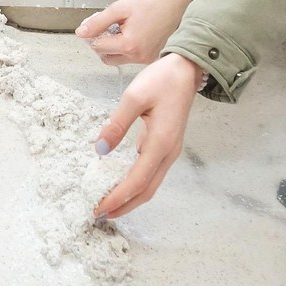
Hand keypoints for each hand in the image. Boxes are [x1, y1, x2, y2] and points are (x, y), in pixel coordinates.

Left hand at [76, 0, 198, 65]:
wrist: (175, 2)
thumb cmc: (150, 3)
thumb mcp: (119, 9)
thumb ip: (98, 22)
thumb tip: (81, 33)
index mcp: (129, 45)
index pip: (99, 47)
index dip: (94, 34)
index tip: (98, 24)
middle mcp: (139, 56)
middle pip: (107, 57)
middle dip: (103, 43)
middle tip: (110, 27)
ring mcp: (146, 60)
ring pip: (119, 59)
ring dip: (116, 46)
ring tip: (124, 28)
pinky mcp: (152, 58)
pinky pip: (131, 58)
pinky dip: (128, 48)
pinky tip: (134, 33)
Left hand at [93, 53, 204, 219]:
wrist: (186, 71)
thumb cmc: (162, 81)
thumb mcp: (134, 97)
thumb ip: (117, 124)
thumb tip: (100, 150)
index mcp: (160, 143)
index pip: (137, 181)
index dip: (118, 198)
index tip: (99, 208)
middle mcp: (168, 153)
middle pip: (146, 191)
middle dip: (123, 206)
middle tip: (99, 214)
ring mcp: (169, 152)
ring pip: (150, 185)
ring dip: (130, 198)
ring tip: (108, 204)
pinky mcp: (166, 147)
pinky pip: (151, 174)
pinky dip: (136, 185)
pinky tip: (121, 184)